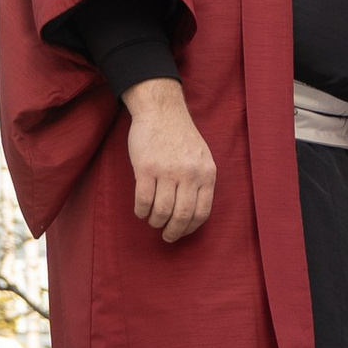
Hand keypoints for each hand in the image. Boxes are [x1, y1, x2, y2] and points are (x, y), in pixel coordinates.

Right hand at [122, 78, 216, 243]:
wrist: (161, 111)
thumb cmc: (180, 136)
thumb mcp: (202, 157)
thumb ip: (200, 181)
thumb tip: (193, 214)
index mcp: (206, 173)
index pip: (202, 212)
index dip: (190, 228)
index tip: (182, 232)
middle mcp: (189, 174)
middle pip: (181, 216)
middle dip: (173, 232)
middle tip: (166, 236)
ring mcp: (167, 171)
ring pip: (161, 211)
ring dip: (155, 221)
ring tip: (152, 220)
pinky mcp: (146, 168)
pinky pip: (143, 200)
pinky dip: (141, 211)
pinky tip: (141, 210)